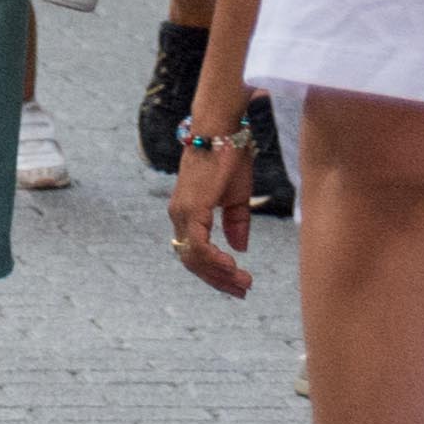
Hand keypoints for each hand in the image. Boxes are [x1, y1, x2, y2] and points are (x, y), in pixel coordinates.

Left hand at [169, 112, 259, 294]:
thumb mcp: (236, 198)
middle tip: (244, 290)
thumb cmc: (229, 160)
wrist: (223, 133)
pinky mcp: (191, 207)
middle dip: (218, 280)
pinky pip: (198, 243)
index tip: (239, 285)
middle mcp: (179, 215)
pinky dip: (214, 260)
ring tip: (244, 281)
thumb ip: (236, 224)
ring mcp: (182, 211)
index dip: (215, 274)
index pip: (195, 254)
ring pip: (194, 257)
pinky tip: (232, 266)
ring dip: (219, 274)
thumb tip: (238, 249)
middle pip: (192, 261)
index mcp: (188, 213)